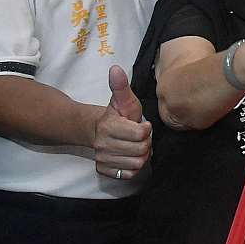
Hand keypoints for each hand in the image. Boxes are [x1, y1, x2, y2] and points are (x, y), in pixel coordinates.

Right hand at [91, 65, 150, 179]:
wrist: (98, 131)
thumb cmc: (118, 115)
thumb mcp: (123, 100)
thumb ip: (121, 86)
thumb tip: (116, 68)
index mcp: (109, 127)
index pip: (141, 134)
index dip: (146, 129)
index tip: (142, 125)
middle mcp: (102, 145)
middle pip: (141, 150)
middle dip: (146, 143)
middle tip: (140, 136)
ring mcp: (102, 159)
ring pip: (137, 163)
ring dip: (141, 155)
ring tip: (135, 145)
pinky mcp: (103, 171)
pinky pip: (129, 175)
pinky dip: (134, 167)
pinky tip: (130, 156)